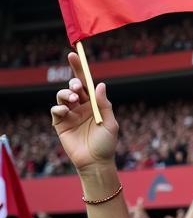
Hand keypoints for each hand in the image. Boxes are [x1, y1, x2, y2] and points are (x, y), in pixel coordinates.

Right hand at [50, 53, 118, 170]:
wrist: (96, 162)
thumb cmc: (106, 144)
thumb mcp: (110, 123)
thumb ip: (104, 104)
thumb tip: (99, 84)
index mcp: (94, 104)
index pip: (86, 83)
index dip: (79, 69)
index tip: (73, 55)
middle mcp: (81, 106)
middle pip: (73, 87)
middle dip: (74, 83)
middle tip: (77, 88)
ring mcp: (70, 114)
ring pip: (62, 96)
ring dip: (66, 94)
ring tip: (73, 100)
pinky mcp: (60, 124)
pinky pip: (56, 110)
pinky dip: (59, 108)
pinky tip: (65, 112)